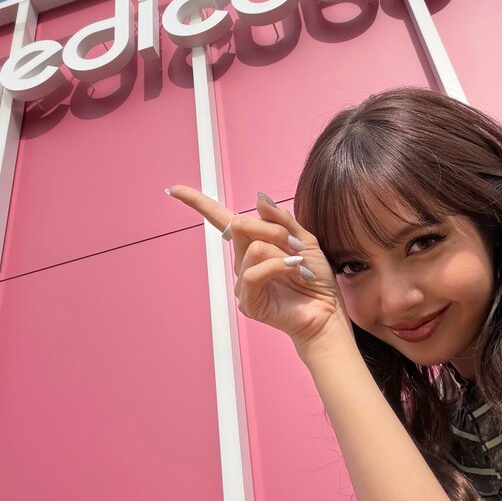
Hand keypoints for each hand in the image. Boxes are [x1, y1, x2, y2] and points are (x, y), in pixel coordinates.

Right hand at [165, 186, 353, 352]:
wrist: (327, 310)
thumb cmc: (314, 277)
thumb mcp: (303, 239)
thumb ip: (281, 220)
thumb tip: (258, 198)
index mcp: (251, 244)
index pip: (220, 219)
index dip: (197, 202)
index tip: (174, 190)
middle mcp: (242, 262)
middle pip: (240, 225)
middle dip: (273, 229)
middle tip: (296, 245)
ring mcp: (243, 282)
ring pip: (252, 248)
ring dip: (282, 251)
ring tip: (299, 266)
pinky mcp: (247, 301)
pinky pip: (254, 272)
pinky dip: (278, 266)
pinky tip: (293, 271)